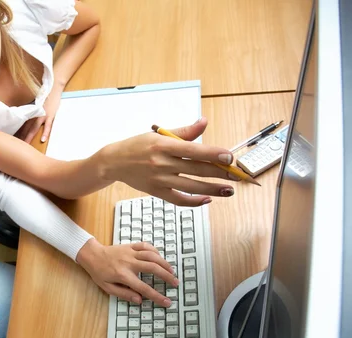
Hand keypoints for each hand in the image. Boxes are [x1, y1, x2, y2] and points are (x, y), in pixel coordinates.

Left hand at [16, 84, 62, 143]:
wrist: (53, 88)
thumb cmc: (45, 96)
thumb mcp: (35, 103)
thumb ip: (31, 110)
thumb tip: (24, 117)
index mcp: (31, 112)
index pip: (22, 124)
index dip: (18, 132)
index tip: (14, 139)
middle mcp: (35, 114)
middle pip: (26, 128)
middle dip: (22, 137)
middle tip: (17, 146)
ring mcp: (43, 115)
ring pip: (34, 128)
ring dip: (30, 137)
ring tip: (26, 145)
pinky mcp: (50, 115)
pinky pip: (48, 126)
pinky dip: (45, 133)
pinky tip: (42, 140)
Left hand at [76, 239, 176, 306]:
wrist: (92, 255)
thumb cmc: (99, 273)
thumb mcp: (107, 288)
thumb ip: (124, 294)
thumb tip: (140, 300)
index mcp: (123, 275)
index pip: (143, 288)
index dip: (156, 296)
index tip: (166, 302)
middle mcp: (129, 263)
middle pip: (153, 268)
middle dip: (167, 276)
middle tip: (175, 283)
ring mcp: (130, 252)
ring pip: (152, 255)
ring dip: (164, 263)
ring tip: (172, 271)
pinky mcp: (131, 245)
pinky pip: (146, 246)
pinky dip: (155, 251)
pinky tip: (160, 258)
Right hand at [97, 117, 237, 206]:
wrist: (114, 162)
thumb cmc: (137, 146)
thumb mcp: (158, 134)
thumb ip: (184, 131)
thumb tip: (204, 123)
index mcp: (164, 145)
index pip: (194, 150)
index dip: (213, 154)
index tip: (229, 157)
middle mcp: (162, 163)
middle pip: (197, 169)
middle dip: (220, 173)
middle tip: (237, 175)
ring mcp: (160, 179)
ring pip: (192, 186)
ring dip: (213, 189)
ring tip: (229, 190)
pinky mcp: (157, 191)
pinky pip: (179, 199)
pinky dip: (194, 201)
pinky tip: (207, 199)